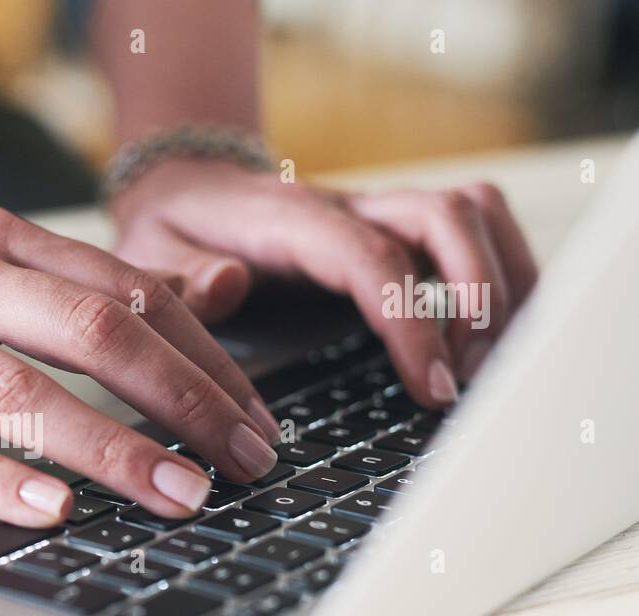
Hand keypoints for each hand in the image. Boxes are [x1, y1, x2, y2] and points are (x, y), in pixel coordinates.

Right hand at [0, 205, 282, 527]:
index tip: (255, 421)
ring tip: (178, 495)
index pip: (124, 292)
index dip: (204, 358)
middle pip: (90, 332)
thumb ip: (84, 285)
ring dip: (109, 447)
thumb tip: (219, 289)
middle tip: (245, 462)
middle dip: (183, 401)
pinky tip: (51, 508)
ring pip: (16, 389)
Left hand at [110, 158, 538, 406]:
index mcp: (289, 219)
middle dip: (480, 296)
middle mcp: (346, 207)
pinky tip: (494, 341)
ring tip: (494, 364)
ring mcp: (376, 215)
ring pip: (474, 213)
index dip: (411, 321)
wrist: (184, 191)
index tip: (434, 387)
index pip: (371, 258)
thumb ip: (176, 279)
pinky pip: (470, 232)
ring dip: (504, 282)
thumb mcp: (148, 256)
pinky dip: (500, 277)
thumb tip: (227, 284)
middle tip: (472, 380)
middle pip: (447, 216)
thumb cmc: (168, 232)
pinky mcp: (393, 233)